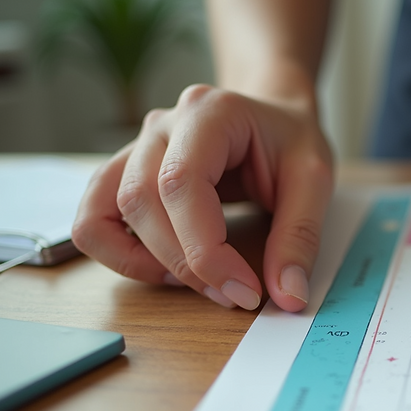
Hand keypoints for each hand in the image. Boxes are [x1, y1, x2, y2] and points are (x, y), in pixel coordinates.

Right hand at [72, 84, 332, 311]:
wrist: (275, 118)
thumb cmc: (291, 142)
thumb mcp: (315, 180)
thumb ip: (300, 237)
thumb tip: (288, 297)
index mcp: (209, 113)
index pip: (180, 184)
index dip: (205, 250)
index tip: (244, 292)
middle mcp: (161, 126)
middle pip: (141, 202)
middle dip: (186, 264)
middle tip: (236, 295)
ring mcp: (136, 149)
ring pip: (104, 212)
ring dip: (145, 263)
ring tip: (200, 282)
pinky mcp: (125, 175)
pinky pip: (95, 219)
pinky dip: (120, 255)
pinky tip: (168, 269)